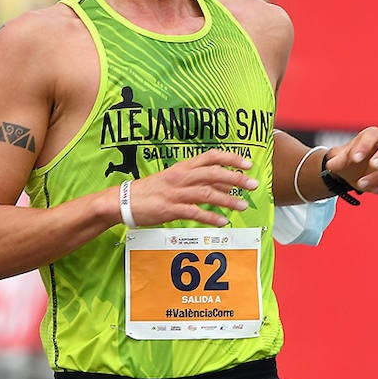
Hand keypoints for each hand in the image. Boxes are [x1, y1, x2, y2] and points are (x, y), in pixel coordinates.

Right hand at [122, 149, 257, 226]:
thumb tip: (225, 183)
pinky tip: (222, 222)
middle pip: (213, 173)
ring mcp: (176, 193)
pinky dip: (210, 217)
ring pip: (207, 193)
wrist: (124, 201)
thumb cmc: (151, 190)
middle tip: (253, 184)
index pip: (211, 157)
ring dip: (227, 200)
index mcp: (183, 166)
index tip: (248, 163)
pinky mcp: (170, 209)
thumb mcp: (176, 179)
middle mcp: (181, 177)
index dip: (231, 158)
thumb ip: (199, 180)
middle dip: (236, 178)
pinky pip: (194, 212)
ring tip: (242, 205)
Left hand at [322, 127, 377, 194]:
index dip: (365, 145)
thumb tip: (332, 165)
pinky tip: (373, 190)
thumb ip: (336, 161)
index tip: (355, 159)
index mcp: (371, 136)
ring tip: (360, 184)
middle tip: (372, 165)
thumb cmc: (348, 160)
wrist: (352, 172)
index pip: (372, 134)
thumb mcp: (339, 160)